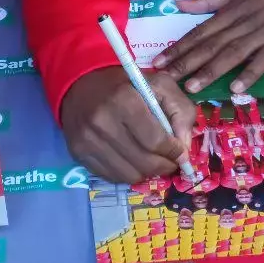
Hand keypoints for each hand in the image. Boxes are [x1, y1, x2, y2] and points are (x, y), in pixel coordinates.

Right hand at [60, 65, 197, 183]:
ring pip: (129, 175)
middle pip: (144, 162)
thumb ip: (180, 112)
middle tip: (170, 161)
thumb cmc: (126, 84)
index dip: (174, 152)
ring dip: (147, 172)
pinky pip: (112, 177)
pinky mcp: (79, 153)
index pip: (156, 141)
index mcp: (124, 100)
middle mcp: (102, 122)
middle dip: (164, 166)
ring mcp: (87, 140)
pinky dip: (128, 173)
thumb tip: (184, 150)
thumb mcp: (160, 85)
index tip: (180, 152)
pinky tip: (132, 159)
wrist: (81, 85)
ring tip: (151, 159)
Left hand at [156, 0, 263, 95]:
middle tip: (166, 80)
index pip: (200, 31)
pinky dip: (250, 73)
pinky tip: (236, 88)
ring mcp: (262, 35)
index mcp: (230, 10)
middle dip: (187, 62)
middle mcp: (242, 24)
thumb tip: (179, 4)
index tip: (159, 61)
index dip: (179, 47)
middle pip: (211, 45)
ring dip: (211, 71)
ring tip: (192, 86)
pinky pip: (263, 61)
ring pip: (232, 54)